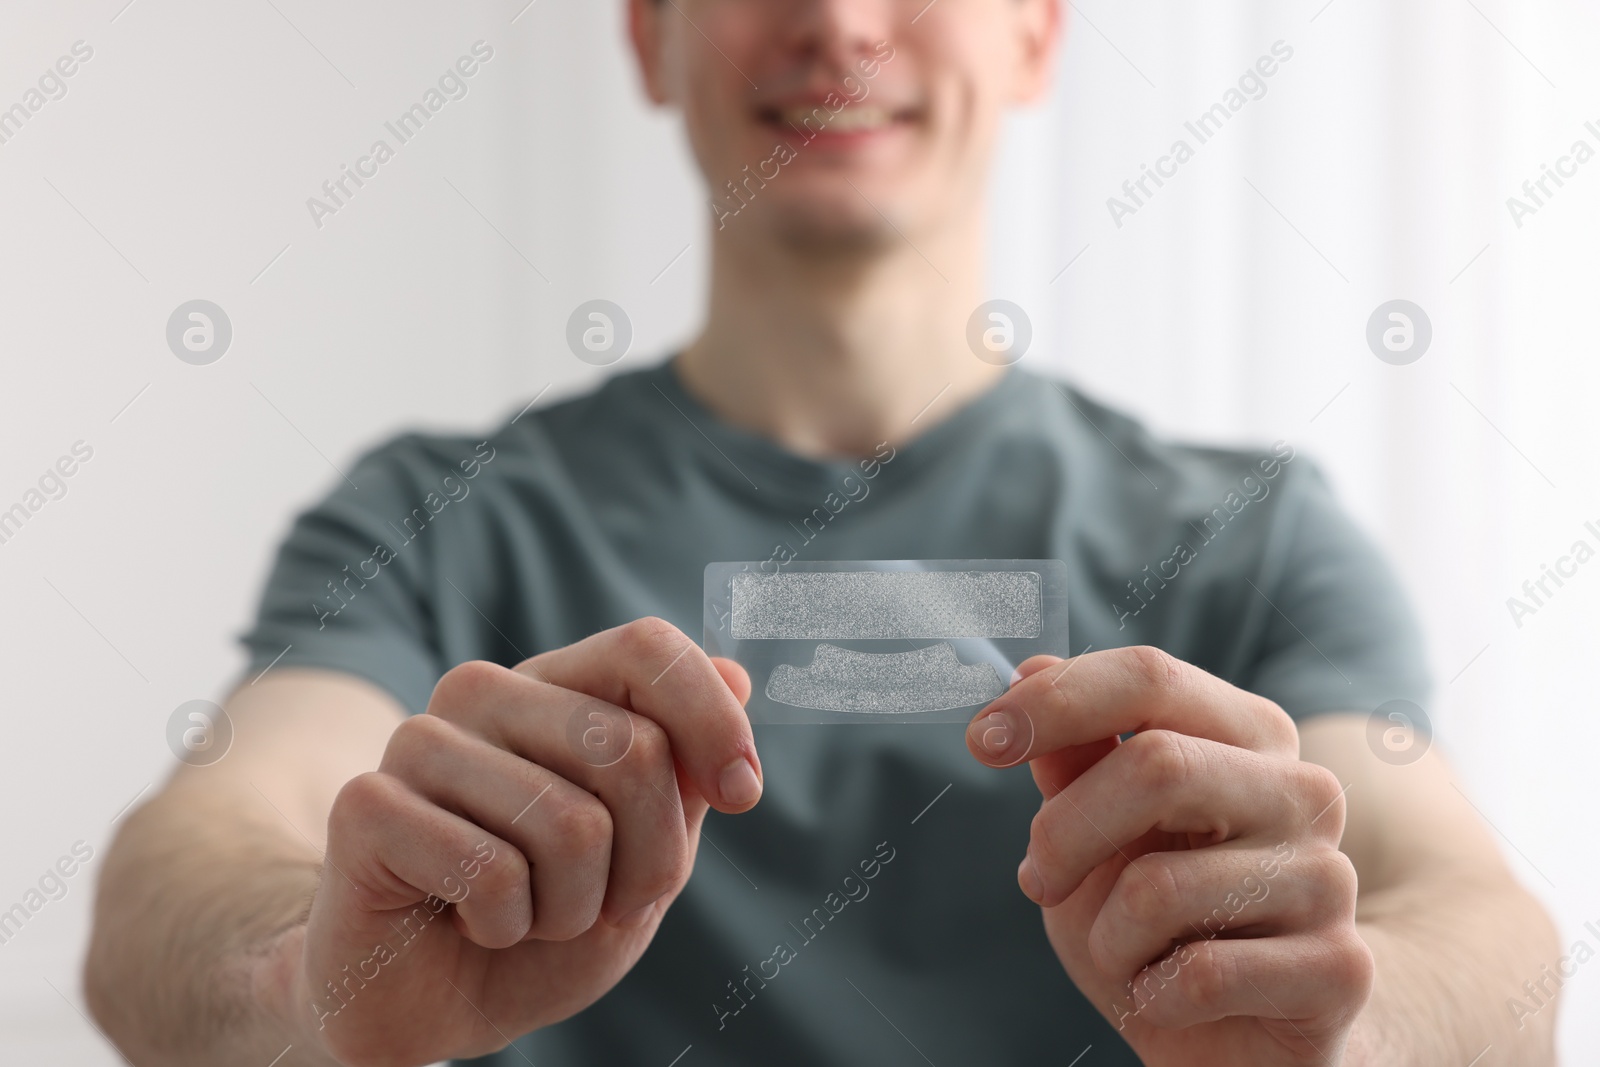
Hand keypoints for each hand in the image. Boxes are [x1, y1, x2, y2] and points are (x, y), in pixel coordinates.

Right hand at [289, 618, 760, 1065]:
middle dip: (648, 860)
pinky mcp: (368, 804)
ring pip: (572, 824)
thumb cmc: (542, 922)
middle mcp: (484, 693)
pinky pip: (493, 872)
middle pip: (632, 748)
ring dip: (572, 908)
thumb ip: (685, 771)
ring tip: (523, 912)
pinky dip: (505, 925)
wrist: (433, 1003)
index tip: (741, 794)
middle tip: (597, 901)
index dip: (712, 721)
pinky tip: (466, 922)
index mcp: (554, 686)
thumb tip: (738, 674)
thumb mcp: (646, 856)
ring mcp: (419, 739)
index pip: (646, 649)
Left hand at [966, 647, 1372, 1065]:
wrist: (1247, 1037)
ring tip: (1128, 955)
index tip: (982, 738)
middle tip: (1037, 879)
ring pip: (1161, 887)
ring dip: (1107, 937)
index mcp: (1247, 736)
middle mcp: (1302, 790)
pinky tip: (1171, 997)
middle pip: (1156, 764)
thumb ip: (1074, 759)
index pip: (1150, 677)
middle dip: (1065, 832)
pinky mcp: (1341, 967)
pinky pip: (1200, 974)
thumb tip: (1034, 665)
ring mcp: (1329, 877)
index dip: (1057, 700)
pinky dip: (1152, 995)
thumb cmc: (1162, 925)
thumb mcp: (1097, 837)